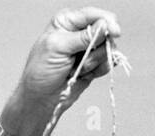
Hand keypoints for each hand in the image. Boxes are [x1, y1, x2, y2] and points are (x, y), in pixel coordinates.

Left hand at [11, 8, 121, 124]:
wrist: (40, 100)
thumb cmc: (41, 73)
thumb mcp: (58, 48)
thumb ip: (83, 36)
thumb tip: (105, 25)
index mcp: (67, 22)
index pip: (94, 14)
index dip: (106, 22)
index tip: (114, 32)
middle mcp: (79, 32)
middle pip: (106, 30)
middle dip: (96, 47)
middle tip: (81, 58)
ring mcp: (88, 48)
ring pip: (108, 48)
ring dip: (94, 62)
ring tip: (76, 69)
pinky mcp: (94, 63)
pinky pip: (108, 62)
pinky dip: (98, 70)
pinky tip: (83, 75)